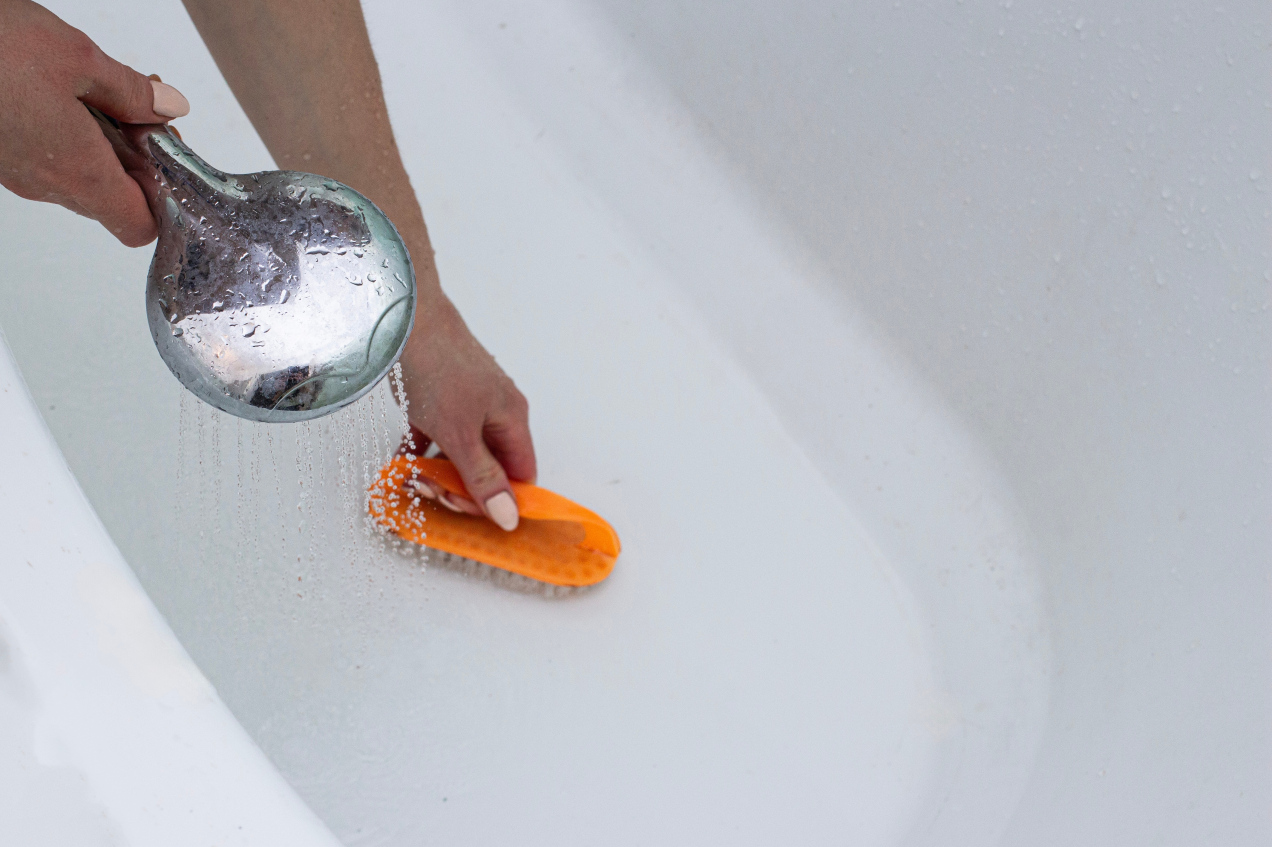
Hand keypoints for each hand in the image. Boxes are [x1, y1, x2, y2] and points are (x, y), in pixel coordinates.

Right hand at [0, 0, 187, 245]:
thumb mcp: (78, 57)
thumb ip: (130, 91)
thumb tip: (168, 107)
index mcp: (81, 172)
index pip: (139, 225)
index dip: (165, 199)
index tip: (169, 155)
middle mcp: (47, 184)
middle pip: (112, 197)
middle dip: (137, 157)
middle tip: (141, 107)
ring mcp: (16, 173)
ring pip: (78, 174)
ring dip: (102, 139)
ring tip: (102, 88)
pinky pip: (44, 156)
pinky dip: (66, 131)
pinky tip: (63, 88)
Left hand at [396, 296, 535, 531]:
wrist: (401, 318)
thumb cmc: (436, 366)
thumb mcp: (459, 434)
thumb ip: (482, 478)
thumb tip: (509, 516)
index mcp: (512, 418)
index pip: (520, 475)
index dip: (498, 500)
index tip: (466, 509)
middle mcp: (495, 411)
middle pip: (489, 467)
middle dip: (460, 486)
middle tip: (432, 491)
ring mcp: (466, 403)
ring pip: (460, 453)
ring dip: (438, 472)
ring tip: (413, 477)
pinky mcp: (439, 398)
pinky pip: (436, 437)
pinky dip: (421, 452)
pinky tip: (401, 461)